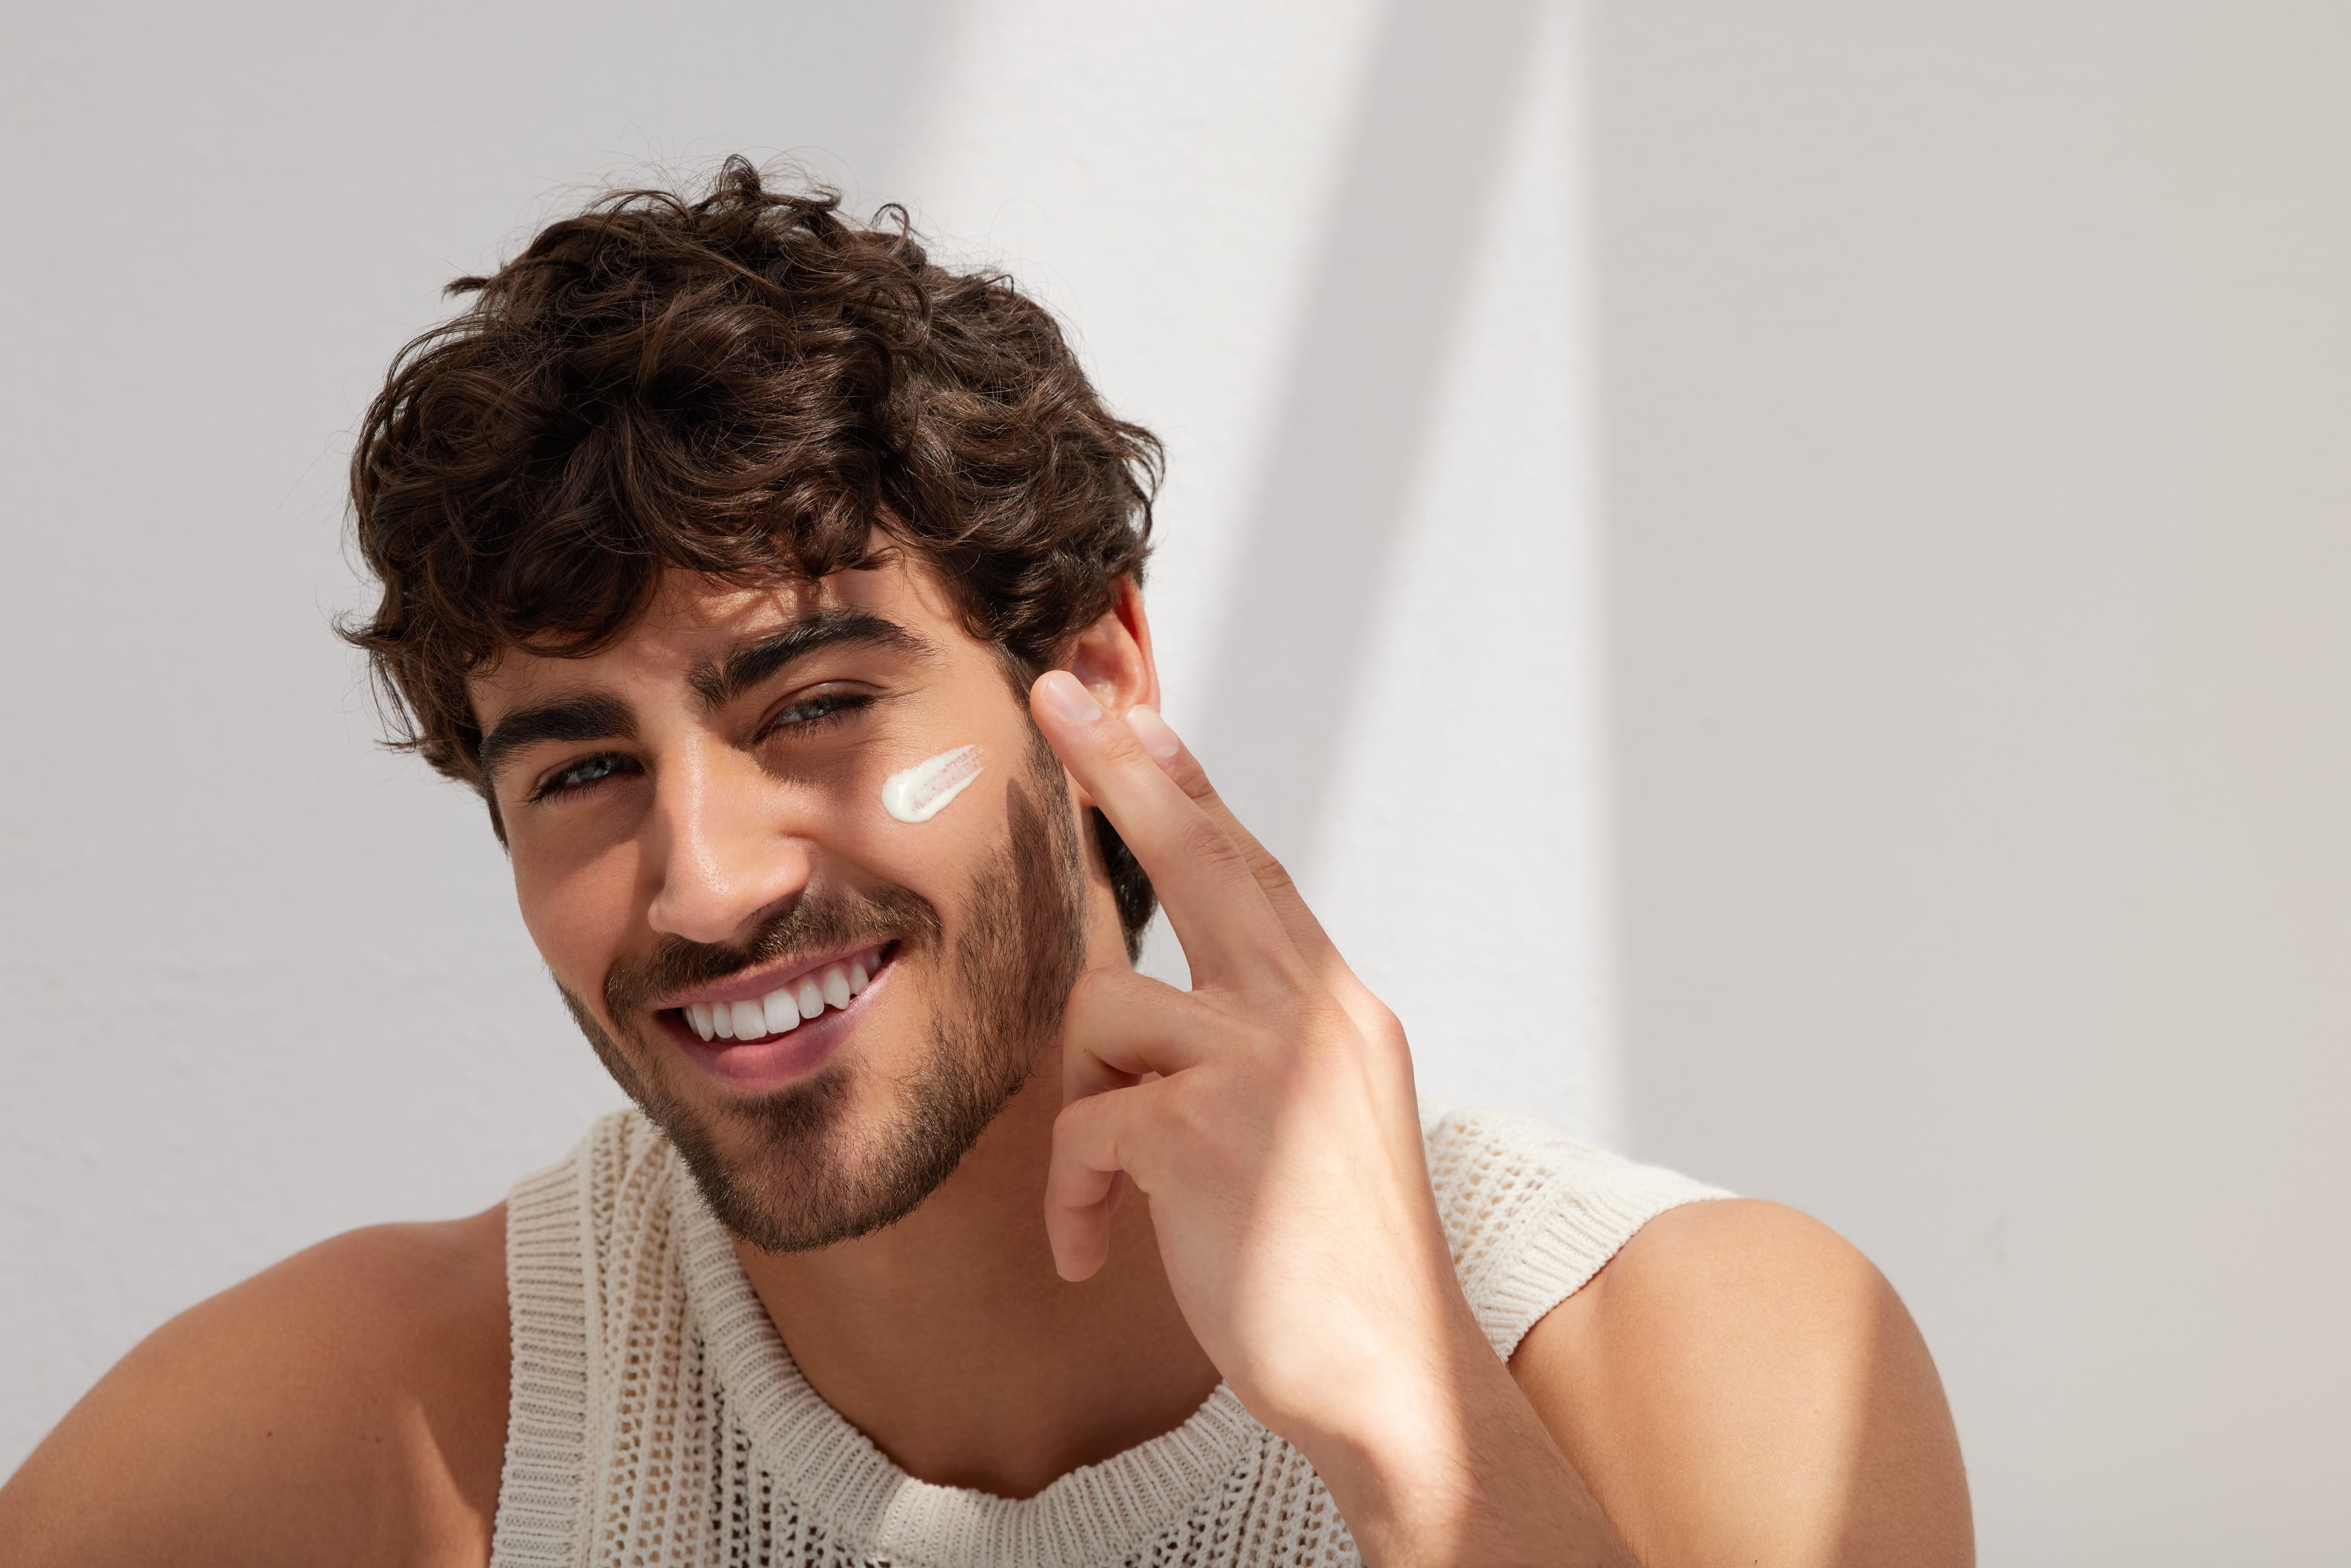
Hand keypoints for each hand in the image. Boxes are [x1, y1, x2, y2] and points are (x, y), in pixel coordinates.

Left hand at [1028, 671, 1475, 1453]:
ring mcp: (1263, 1064)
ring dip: (1082, 1100)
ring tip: (1105, 1189)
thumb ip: (1262, 1043)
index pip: (1253, 869)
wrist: (1394, 1379)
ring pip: (1107, 1011)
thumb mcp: (1321, 1121)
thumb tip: (1170, 1003)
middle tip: (1058, 695)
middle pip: (1201, 856)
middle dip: (1120, 770)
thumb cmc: (1342, 1262)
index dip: (1190, 785)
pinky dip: (1073, 1197)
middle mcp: (1312, 1012)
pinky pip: (1085, 1127)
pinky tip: (1089, 1250)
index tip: (1139, 713)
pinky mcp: (1204, 1131)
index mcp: (1339, 1007)